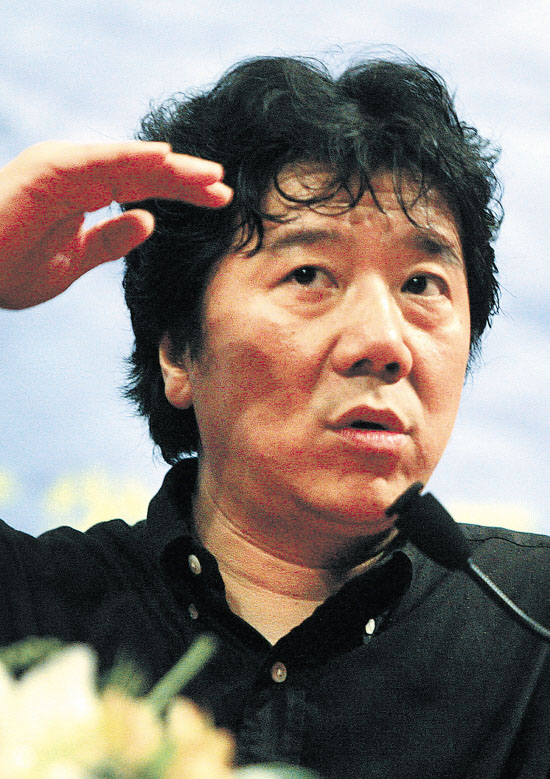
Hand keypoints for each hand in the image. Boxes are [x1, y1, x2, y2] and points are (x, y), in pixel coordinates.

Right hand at [0, 141, 232, 308]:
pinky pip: (99, 160)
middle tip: (224, 187)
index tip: (219, 200)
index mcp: (83, 192)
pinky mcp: (50, 168)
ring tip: (209, 175)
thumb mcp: (75, 260)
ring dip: (170, 167)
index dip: (181, 192)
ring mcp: (63, 167)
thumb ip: (110, 241)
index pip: (143, 187)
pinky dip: (133, 157)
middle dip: (186, 178)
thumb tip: (149, 221)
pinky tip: (166, 159)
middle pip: (143, 170)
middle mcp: (76, 174)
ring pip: (128, 161)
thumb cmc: (9, 267)